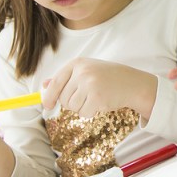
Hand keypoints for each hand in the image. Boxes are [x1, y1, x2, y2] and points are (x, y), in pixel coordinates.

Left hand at [41, 58, 157, 119]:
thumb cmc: (108, 77)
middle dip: (72, 102)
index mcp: (78, 63)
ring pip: (72, 106)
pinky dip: (90, 112)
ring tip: (95, 97)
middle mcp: (82, 72)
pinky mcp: (97, 97)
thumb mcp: (86, 72)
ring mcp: (90, 84)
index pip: (56, 82)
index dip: (48, 96)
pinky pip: (83, 113)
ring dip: (82, 107)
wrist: (132, 83)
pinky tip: (100, 102)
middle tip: (87, 96)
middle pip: (63, 98)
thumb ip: (66, 78)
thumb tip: (44, 86)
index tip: (46, 105)